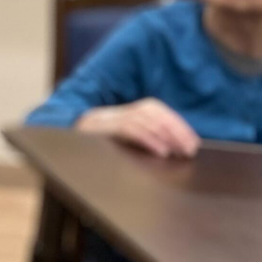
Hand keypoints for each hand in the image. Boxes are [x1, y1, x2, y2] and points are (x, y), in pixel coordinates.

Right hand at [78, 98, 199, 157]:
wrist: (68, 136)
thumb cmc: (101, 141)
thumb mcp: (127, 136)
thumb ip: (146, 136)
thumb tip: (175, 147)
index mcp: (132, 110)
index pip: (159, 112)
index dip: (179, 126)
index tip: (194, 143)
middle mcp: (123, 110)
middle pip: (155, 113)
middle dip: (176, 131)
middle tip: (191, 150)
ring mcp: (113, 117)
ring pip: (145, 120)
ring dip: (166, 136)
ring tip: (179, 152)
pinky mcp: (104, 127)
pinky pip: (130, 129)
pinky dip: (148, 139)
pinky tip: (161, 152)